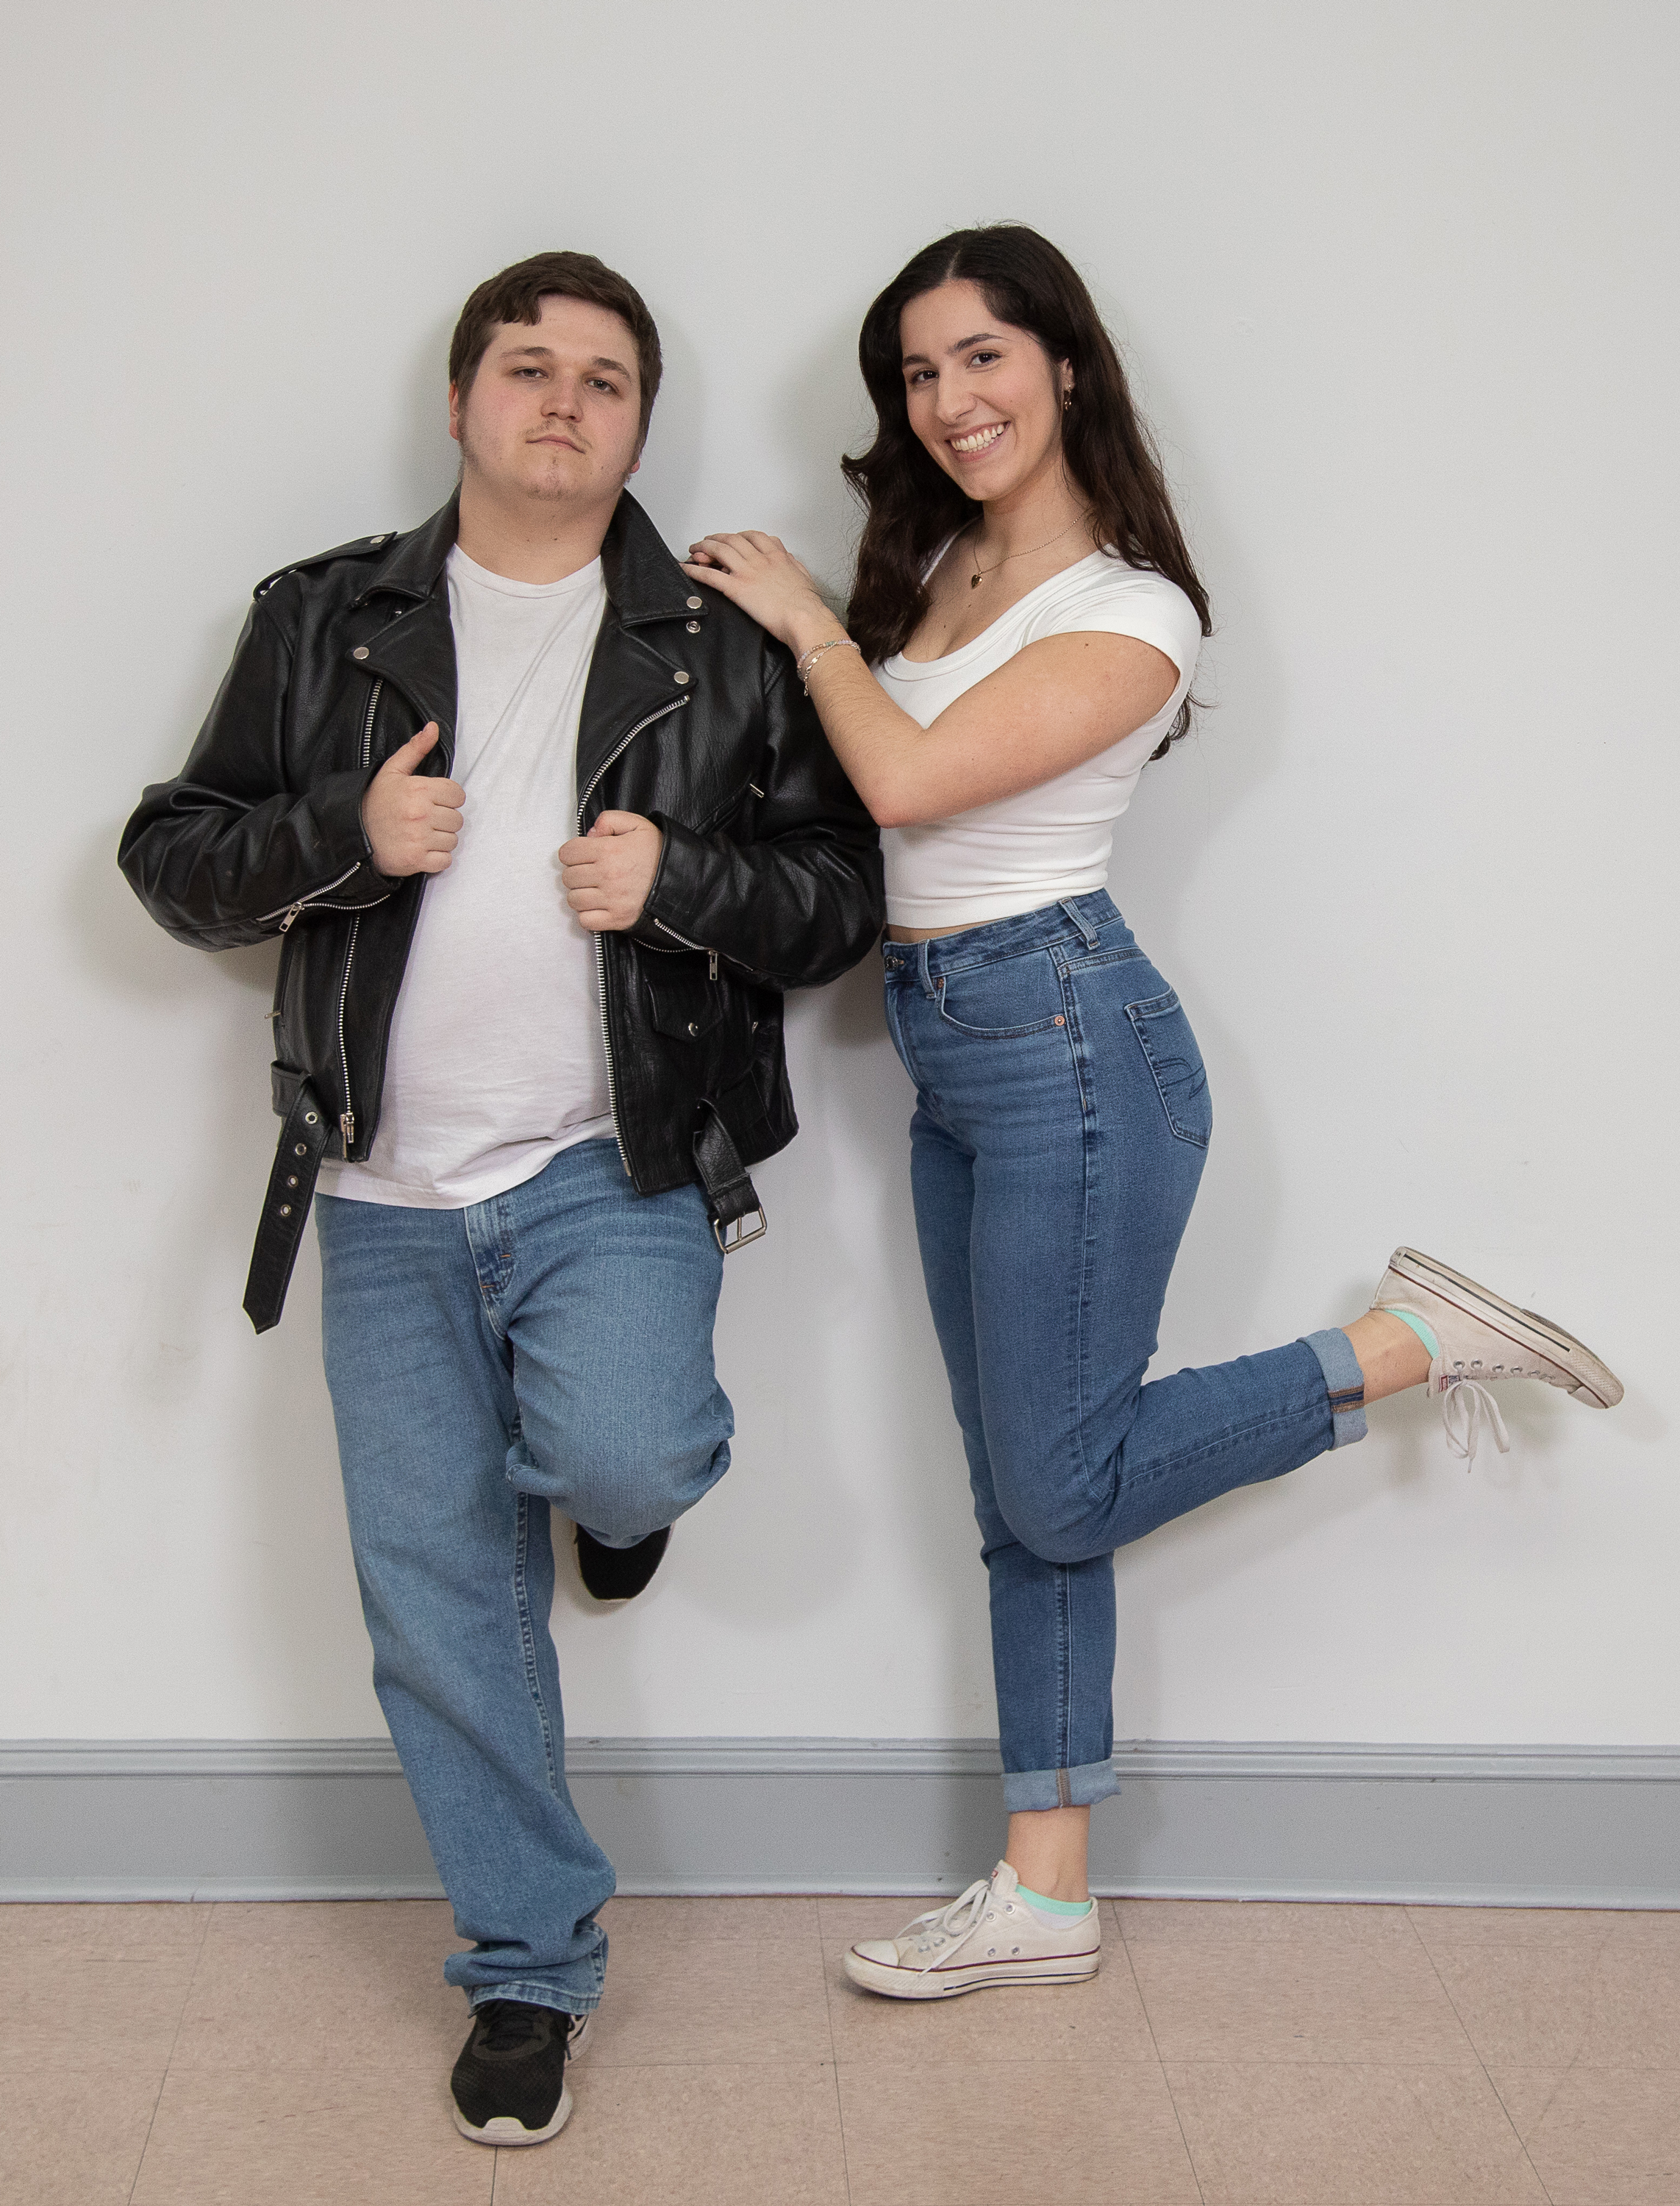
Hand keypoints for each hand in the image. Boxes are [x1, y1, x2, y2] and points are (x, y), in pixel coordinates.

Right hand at [361, 724, 463, 876]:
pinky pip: (445, 860)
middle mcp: (421, 813)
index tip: (433, 802)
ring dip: (440, 839)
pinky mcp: (416, 860)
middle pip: (457, 819)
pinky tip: (421, 849)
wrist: (351, 835)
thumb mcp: (392, 771)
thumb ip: (416, 749)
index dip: (448, 799)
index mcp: (419, 789)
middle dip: (444, 820)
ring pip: (452, 840)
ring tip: (421, 834)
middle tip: (424, 820)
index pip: (458, 795)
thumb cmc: (374, 803)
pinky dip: (437, 858)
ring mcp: (419, 838)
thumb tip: (434, 728)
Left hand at [558, 811, 663, 930]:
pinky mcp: (617, 919)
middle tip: (590, 872)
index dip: (573, 853)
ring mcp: (611, 900)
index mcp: (608, 850)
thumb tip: (589, 834)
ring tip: (594, 890)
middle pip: (568, 877)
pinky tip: (598, 906)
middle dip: (576, 872)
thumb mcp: (638, 824)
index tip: (582, 855)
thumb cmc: (659, 853)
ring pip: (574, 899)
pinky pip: (585, 921)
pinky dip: (588, 915)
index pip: (567, 853)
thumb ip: (609, 819)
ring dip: (581, 894)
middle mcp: (606, 876)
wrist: (683, 881)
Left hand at [681, 531, 837, 655]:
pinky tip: (686, 567)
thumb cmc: (806, 604)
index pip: (753, 536)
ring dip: (703, 547)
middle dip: (716, 538)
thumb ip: (793, 564)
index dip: (739, 536)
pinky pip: (710, 575)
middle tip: (707, 542)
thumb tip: (789, 560)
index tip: (732, 540)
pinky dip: (694, 569)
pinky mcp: (737, 588)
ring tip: (694, 549)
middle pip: (732, 539)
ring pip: (719, 550)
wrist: (805, 618)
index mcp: (776, 556)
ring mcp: (747, 572)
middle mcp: (759, 559)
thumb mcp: (803, 576)